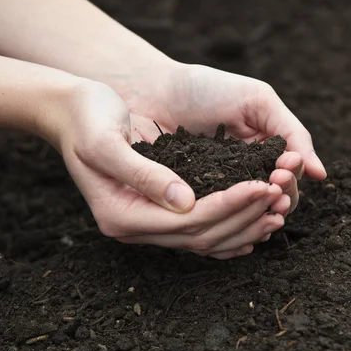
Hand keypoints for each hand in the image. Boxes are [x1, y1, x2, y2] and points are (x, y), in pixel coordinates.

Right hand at [52, 81, 285, 259]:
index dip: (228, 205)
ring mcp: (145, 224)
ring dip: (242, 226)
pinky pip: (197, 232)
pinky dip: (227, 230)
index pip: (187, 221)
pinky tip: (253, 221)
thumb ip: (144, 174)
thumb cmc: (87, 119)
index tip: (262, 186)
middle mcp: (134, 227)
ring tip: (276, 210)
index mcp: (120, 214)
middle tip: (280, 199)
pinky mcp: (156, 213)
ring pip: (204, 239)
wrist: (71, 111)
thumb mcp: (106, 142)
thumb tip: (186, 202)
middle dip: (243, 217)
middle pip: (201, 236)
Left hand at [106, 61, 327, 216]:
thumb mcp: (257, 101)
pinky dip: (228, 226)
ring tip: (258, 208)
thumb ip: (292, 132)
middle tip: (272, 190)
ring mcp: (221, 191)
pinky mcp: (194, 202)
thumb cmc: (206, 89)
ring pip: (248, 216)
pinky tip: (230, 223)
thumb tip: (321, 174)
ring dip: (257, 216)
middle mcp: (246, 175)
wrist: (153, 90)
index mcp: (265, 152)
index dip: (290, 180)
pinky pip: (216, 221)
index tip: (282, 172)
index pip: (289, 179)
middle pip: (274, 202)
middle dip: (279, 199)